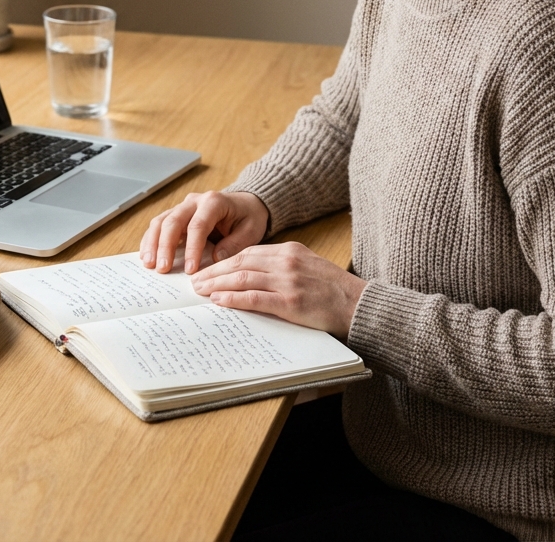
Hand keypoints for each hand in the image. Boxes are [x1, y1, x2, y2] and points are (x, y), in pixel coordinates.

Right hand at [140, 190, 269, 274]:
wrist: (245, 203)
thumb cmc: (248, 217)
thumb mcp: (251, 230)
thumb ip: (235, 244)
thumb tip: (215, 259)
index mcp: (214, 202)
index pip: (198, 225)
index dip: (192, 248)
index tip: (190, 270)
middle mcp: (194, 201)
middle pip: (173, 221)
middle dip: (165, 246)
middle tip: (162, 269)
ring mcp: (183, 206)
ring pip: (161, 221)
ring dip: (153, 243)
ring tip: (149, 264)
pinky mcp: (176, 214)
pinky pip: (158, 225)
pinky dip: (151, 240)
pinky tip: (147, 256)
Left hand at [190, 241, 366, 338]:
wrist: (359, 305)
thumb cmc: (333, 290)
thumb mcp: (307, 266)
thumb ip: (280, 266)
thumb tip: (250, 274)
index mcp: (289, 250)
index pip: (247, 252)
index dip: (223, 260)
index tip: (207, 268)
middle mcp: (286, 261)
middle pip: (240, 263)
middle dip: (215, 271)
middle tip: (196, 280)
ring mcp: (288, 281)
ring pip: (243, 278)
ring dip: (218, 284)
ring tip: (201, 291)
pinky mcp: (291, 302)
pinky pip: (255, 298)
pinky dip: (234, 299)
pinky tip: (220, 301)